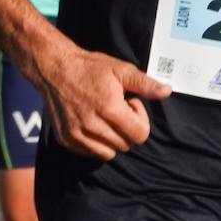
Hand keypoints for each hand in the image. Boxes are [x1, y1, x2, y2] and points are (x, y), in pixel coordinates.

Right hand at [32, 47, 170, 160]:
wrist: (53, 67)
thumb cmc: (89, 67)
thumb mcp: (120, 69)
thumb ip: (145, 83)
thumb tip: (167, 91)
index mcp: (109, 109)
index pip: (140, 135)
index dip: (139, 119)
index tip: (129, 103)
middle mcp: (92, 125)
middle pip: (126, 145)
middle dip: (126, 128)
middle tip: (115, 108)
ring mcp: (76, 134)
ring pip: (109, 153)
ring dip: (112, 138)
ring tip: (103, 117)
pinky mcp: (65, 139)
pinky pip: (90, 153)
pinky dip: (95, 143)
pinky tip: (91, 122)